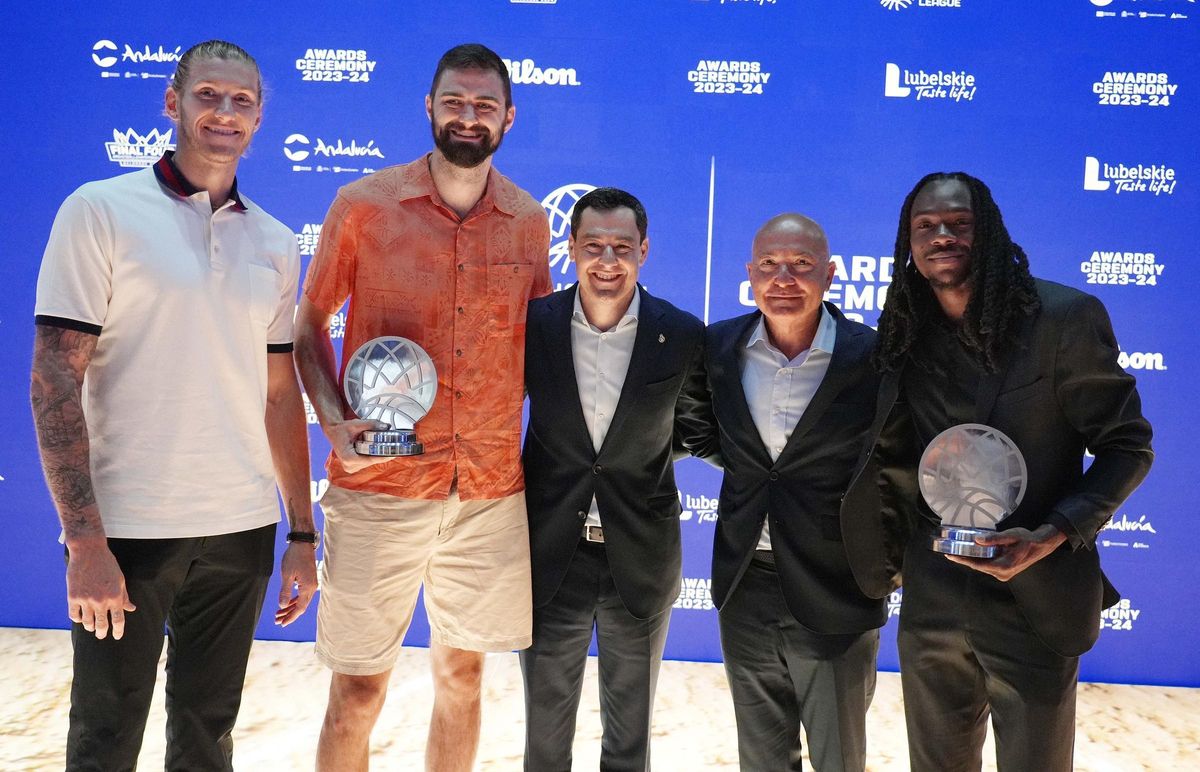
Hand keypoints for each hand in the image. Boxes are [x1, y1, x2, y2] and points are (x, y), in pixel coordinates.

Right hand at [66, 538, 135, 639]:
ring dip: (89, 627)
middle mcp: (101, 601)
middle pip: (102, 624)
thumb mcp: (120, 579)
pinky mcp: (73, 596)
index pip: (118, 620)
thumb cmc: (107, 564)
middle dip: (102, 632)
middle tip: (101, 635)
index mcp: (115, 596)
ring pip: (87, 622)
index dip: (117, 631)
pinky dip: (78, 619)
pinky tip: (80, 618)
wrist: (89, 551)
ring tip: (91, 627)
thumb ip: (124, 596)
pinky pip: (74, 615)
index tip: (116, 636)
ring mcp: (86, 600)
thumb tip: (131, 609)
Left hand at [274, 541, 318, 625]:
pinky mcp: (309, 580)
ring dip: (291, 608)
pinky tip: (286, 603)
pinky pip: (302, 594)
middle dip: (289, 614)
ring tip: (279, 613)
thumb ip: (285, 591)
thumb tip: (282, 606)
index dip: (291, 617)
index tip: (282, 623)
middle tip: (277, 620)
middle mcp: (312, 587)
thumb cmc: (294, 557)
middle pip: (301, 606)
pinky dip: (294, 600)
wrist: (302, 543)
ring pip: (301, 601)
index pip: (300, 608)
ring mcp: (311, 584)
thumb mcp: (287, 575)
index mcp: (308, 588)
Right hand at [326, 418, 393, 473]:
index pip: (369, 459)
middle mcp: (349, 465)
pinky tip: (377, 449)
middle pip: (371, 461)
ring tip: (385, 447)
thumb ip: (371, 424)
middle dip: (382, 454)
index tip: (393, 454)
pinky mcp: (354, 467)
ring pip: (370, 462)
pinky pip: (368, 462)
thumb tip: (385, 426)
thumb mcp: (356, 424)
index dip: (382, 456)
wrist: (334, 432)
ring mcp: (351, 468)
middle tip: (394, 447)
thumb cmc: (341, 429)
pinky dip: (373, 455)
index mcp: (348, 458)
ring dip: (377, 455)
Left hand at [946, 524, 1066, 580]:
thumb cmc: (1026, 539)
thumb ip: (994, 539)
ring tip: (957, 552)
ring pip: (982, 567)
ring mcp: (1003, 574)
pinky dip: (979, 560)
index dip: (962, 560)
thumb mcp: (1011, 536)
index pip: (977, 564)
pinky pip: (988, 566)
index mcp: (1003, 566)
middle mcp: (1002, 574)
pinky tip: (971, 553)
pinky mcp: (1004, 572)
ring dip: (971, 559)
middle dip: (964, 559)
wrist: (1040, 546)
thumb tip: (977, 540)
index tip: (950, 556)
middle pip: (978, 566)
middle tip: (950, 551)